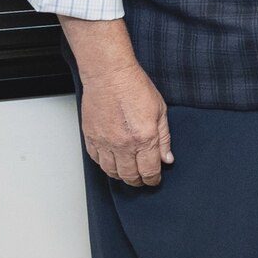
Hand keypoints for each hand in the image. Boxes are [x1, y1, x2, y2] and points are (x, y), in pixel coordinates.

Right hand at [60, 15, 172, 186]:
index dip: (153, 179)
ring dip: (121, 176)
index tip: (155, 180)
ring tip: (128, 174)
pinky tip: (112, 163)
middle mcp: (123, 144)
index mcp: (144, 138)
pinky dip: (105, 165)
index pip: (149, 171)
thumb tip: (167, 159)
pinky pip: (96, 160)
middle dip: (138, 181)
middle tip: (142, 180)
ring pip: (111, 171)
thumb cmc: (135, 88)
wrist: (110, 76)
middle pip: (129, 175)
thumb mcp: (160, 111)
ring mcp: (104, 143)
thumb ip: (164, 138)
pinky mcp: (90, 138)